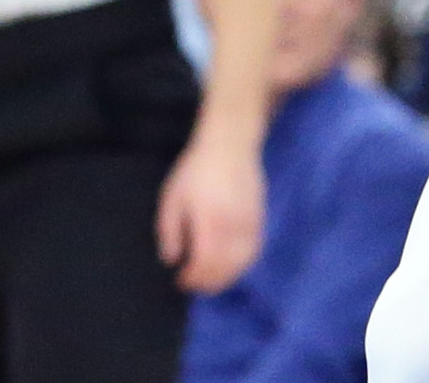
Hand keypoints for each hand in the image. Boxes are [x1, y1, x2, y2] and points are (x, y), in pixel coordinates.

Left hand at [158, 125, 265, 294]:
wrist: (230, 144)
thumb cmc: (196, 169)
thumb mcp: (172, 197)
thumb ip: (169, 231)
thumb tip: (172, 260)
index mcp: (209, 221)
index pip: (205, 263)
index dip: (193, 278)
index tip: (181, 281)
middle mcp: (233, 226)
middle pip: (225, 268)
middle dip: (208, 282)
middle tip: (194, 284)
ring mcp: (250, 223)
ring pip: (243, 263)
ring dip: (226, 277)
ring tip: (211, 279)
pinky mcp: (259, 218)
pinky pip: (254, 251)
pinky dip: (242, 264)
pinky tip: (230, 266)